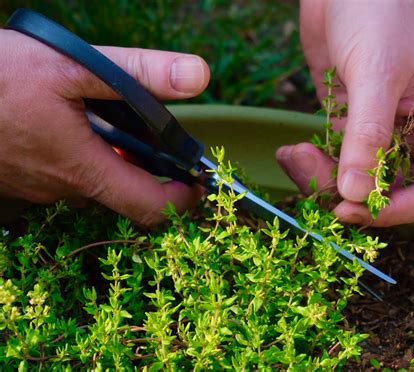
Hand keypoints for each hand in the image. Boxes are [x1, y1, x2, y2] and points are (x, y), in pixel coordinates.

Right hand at [0, 29, 209, 225]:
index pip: (152, 207)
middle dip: (153, 170)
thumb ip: (138, 74)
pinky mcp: (25, 177)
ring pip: (97, 180)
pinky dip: (88, 154)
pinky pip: (69, 173)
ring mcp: (41, 186)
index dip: (184, 199)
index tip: (201, 180)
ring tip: (120, 120)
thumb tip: (196, 75)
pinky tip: (77, 122)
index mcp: (85, 168)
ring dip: (118, 157)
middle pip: (128, 193)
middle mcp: (65, 188)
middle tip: (164, 140)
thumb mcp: (72, 66)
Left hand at [277, 0, 413, 225]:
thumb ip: (367, 135)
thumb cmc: (376, 17)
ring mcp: (373, 133)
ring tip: (294, 155)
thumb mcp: (377, 74)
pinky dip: (307, 163)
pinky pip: (328, 159)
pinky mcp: (343, 126)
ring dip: (320, 178)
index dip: (395, 210)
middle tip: (312, 176)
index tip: (352, 209)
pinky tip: (290, 151)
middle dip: (346, 193)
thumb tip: (354, 193)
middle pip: (383, 191)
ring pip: (351, 180)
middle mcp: (408, 135)